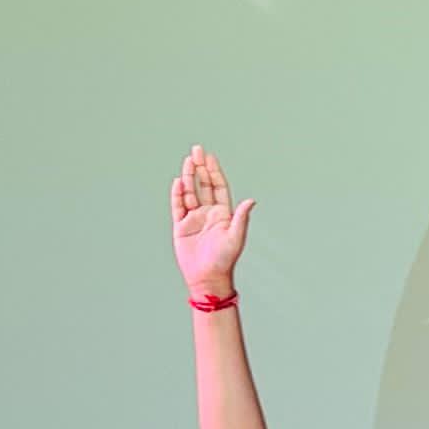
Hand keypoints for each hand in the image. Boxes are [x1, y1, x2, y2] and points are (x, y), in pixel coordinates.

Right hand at [173, 144, 253, 294]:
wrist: (208, 278)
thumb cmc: (225, 260)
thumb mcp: (236, 237)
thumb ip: (241, 217)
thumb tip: (251, 200)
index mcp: (223, 214)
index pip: (218, 187)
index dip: (214, 172)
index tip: (210, 157)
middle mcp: (208, 213)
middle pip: (203, 185)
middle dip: (200, 168)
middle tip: (196, 150)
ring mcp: (194, 219)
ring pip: (190, 193)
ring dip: (188, 177)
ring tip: (187, 161)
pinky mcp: (181, 226)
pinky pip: (178, 206)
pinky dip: (177, 194)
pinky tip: (178, 182)